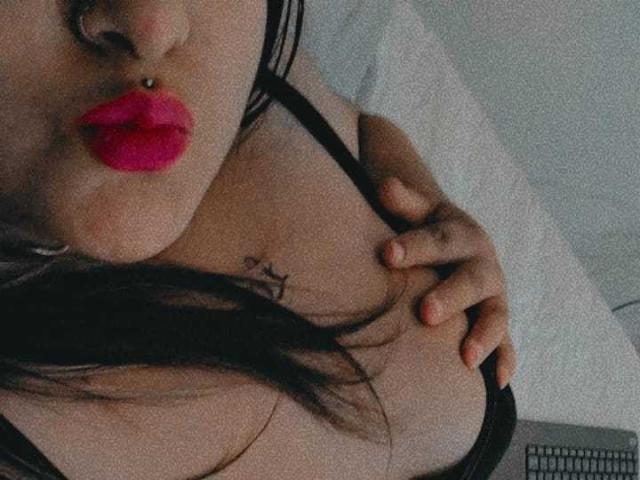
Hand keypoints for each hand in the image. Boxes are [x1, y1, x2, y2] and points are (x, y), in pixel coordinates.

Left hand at [377, 176, 515, 389]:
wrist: (457, 243)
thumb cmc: (427, 230)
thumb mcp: (419, 212)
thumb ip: (404, 202)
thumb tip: (386, 185)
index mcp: (461, 234)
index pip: (438, 240)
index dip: (414, 247)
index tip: (386, 254)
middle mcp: (483, 264)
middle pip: (472, 279)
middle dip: (451, 295)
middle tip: (427, 312)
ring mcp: (493, 295)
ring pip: (495, 314)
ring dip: (483, 335)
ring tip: (466, 357)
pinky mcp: (496, 320)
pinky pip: (507, 342)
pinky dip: (505, 360)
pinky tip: (497, 383)